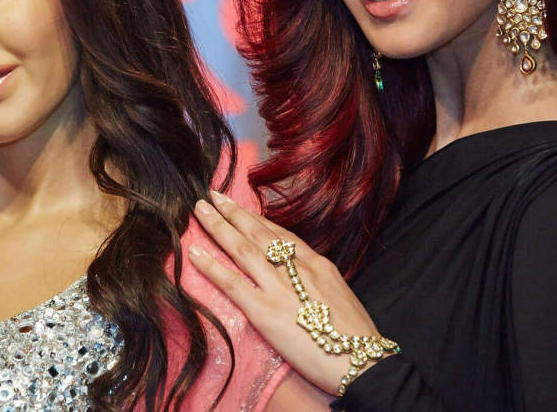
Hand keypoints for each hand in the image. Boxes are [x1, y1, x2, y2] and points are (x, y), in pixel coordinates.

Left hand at [188, 191, 385, 395]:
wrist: (362, 361)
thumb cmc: (356, 337)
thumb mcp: (341, 295)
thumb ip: (317, 281)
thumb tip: (301, 278)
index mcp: (317, 265)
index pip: (281, 235)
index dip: (257, 219)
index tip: (240, 207)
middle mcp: (297, 269)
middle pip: (259, 234)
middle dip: (234, 212)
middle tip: (212, 194)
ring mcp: (279, 288)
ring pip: (242, 249)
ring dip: (218, 227)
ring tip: (200, 210)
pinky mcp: (264, 311)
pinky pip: (231, 283)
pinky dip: (211, 266)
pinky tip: (194, 253)